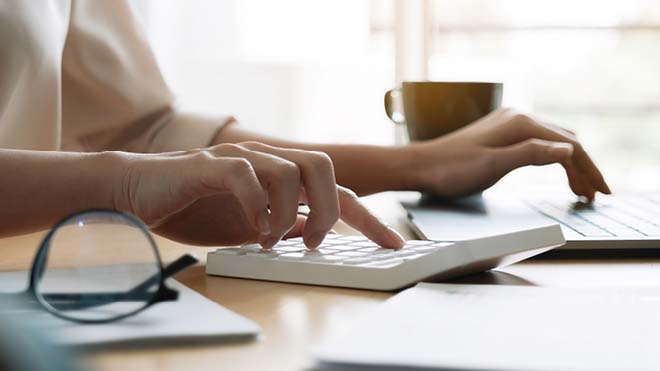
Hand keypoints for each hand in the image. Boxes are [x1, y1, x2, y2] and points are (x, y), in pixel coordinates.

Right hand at [113, 143, 403, 248]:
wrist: (139, 192)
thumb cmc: (194, 207)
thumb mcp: (248, 225)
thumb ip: (280, 225)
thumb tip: (310, 235)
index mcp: (280, 175)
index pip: (336, 191)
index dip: (368, 217)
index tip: (393, 243)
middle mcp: (267, 159)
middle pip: (324, 166)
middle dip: (330, 209)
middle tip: (314, 241)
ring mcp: (241, 157)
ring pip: (293, 168)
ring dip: (291, 211)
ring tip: (272, 238)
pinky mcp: (211, 163)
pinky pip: (248, 175)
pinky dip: (258, 206)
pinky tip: (250, 229)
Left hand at [405, 108, 610, 198]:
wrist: (420, 166)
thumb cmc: (452, 170)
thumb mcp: (493, 166)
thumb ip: (530, 155)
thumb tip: (568, 150)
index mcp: (520, 123)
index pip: (569, 145)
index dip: (590, 170)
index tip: (602, 192)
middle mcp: (517, 117)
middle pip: (565, 141)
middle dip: (584, 168)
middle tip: (596, 195)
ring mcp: (508, 123)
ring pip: (552, 142)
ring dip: (570, 165)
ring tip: (580, 190)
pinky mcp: (500, 133)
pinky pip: (537, 143)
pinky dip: (552, 159)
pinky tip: (556, 172)